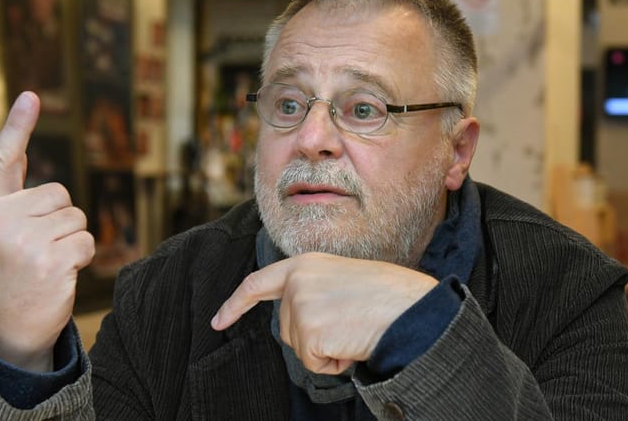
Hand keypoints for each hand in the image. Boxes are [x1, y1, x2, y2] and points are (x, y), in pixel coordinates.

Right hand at [0, 92, 94, 371]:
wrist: (8, 327)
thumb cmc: (8, 272)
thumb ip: (10, 194)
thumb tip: (20, 148)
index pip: (3, 160)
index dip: (18, 126)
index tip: (31, 96)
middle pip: (59, 193)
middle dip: (60, 218)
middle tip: (38, 248)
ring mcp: (23, 243)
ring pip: (76, 218)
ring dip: (72, 239)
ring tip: (47, 263)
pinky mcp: (50, 262)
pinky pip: (87, 241)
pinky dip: (82, 257)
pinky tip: (60, 274)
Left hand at [211, 252, 436, 374]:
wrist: (409, 308)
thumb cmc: (387, 295)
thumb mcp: (342, 278)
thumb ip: (314, 290)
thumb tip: (301, 321)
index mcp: (304, 264)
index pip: (257, 284)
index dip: (235, 304)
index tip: (217, 320)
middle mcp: (296, 282)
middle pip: (286, 328)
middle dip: (313, 337)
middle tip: (349, 322)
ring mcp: (300, 307)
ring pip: (300, 347)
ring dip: (326, 349)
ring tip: (353, 329)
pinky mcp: (309, 333)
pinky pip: (314, 363)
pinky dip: (334, 363)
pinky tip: (353, 344)